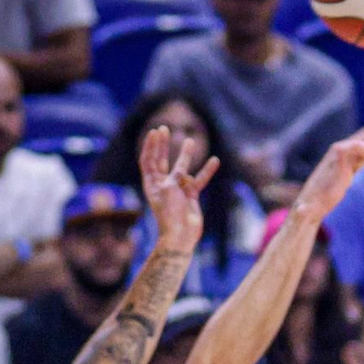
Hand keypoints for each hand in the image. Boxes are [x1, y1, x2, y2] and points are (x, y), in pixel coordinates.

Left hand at [140, 124, 217, 254]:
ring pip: (182, 167)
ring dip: (186, 154)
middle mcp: (164, 184)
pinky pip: (200, 179)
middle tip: (165, 129)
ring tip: (190, 140)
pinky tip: (215, 160)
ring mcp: (178, 189)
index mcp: (152, 184)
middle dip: (163, 145)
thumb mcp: (169, 190)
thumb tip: (183, 174)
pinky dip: (207, 171)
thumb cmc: (170, 214)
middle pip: (162, 160)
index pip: (148, 160)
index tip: (155, 132)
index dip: (150, 146)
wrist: (181, 235)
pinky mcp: (191, 195)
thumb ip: (175, 176)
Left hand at [294, 118, 363, 219]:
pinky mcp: (347, 163)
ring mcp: (343, 155)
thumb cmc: (314, 204)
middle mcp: (339, 150)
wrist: (308, 205)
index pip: (361, 142)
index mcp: (337, 155)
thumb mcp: (326, 194)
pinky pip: (363, 148)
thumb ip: (333, 183)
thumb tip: (356, 159)